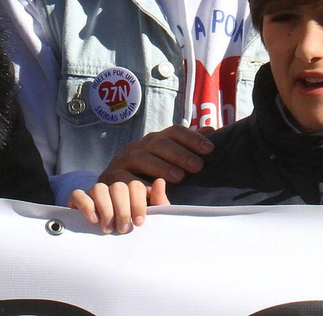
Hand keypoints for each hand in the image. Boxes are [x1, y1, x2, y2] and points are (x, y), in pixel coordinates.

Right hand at [70, 177, 167, 234]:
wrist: (105, 245)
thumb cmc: (132, 227)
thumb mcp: (148, 217)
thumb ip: (157, 202)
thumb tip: (160, 182)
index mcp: (131, 188)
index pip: (135, 185)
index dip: (138, 204)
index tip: (139, 223)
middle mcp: (112, 186)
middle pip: (119, 187)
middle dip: (123, 211)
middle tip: (124, 229)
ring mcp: (94, 192)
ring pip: (99, 188)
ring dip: (106, 211)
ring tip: (109, 228)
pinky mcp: (76, 200)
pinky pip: (78, 194)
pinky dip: (86, 206)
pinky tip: (94, 220)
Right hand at [98, 126, 213, 185]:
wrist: (112, 191)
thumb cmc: (146, 177)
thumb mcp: (168, 163)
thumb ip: (187, 148)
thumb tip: (211, 130)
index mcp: (153, 141)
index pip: (174, 132)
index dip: (192, 138)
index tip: (210, 149)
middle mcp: (138, 146)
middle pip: (158, 143)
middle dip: (179, 153)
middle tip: (197, 166)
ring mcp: (122, 161)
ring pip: (140, 157)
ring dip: (161, 166)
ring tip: (179, 177)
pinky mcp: (110, 178)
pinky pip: (123, 179)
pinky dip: (138, 184)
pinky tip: (153, 191)